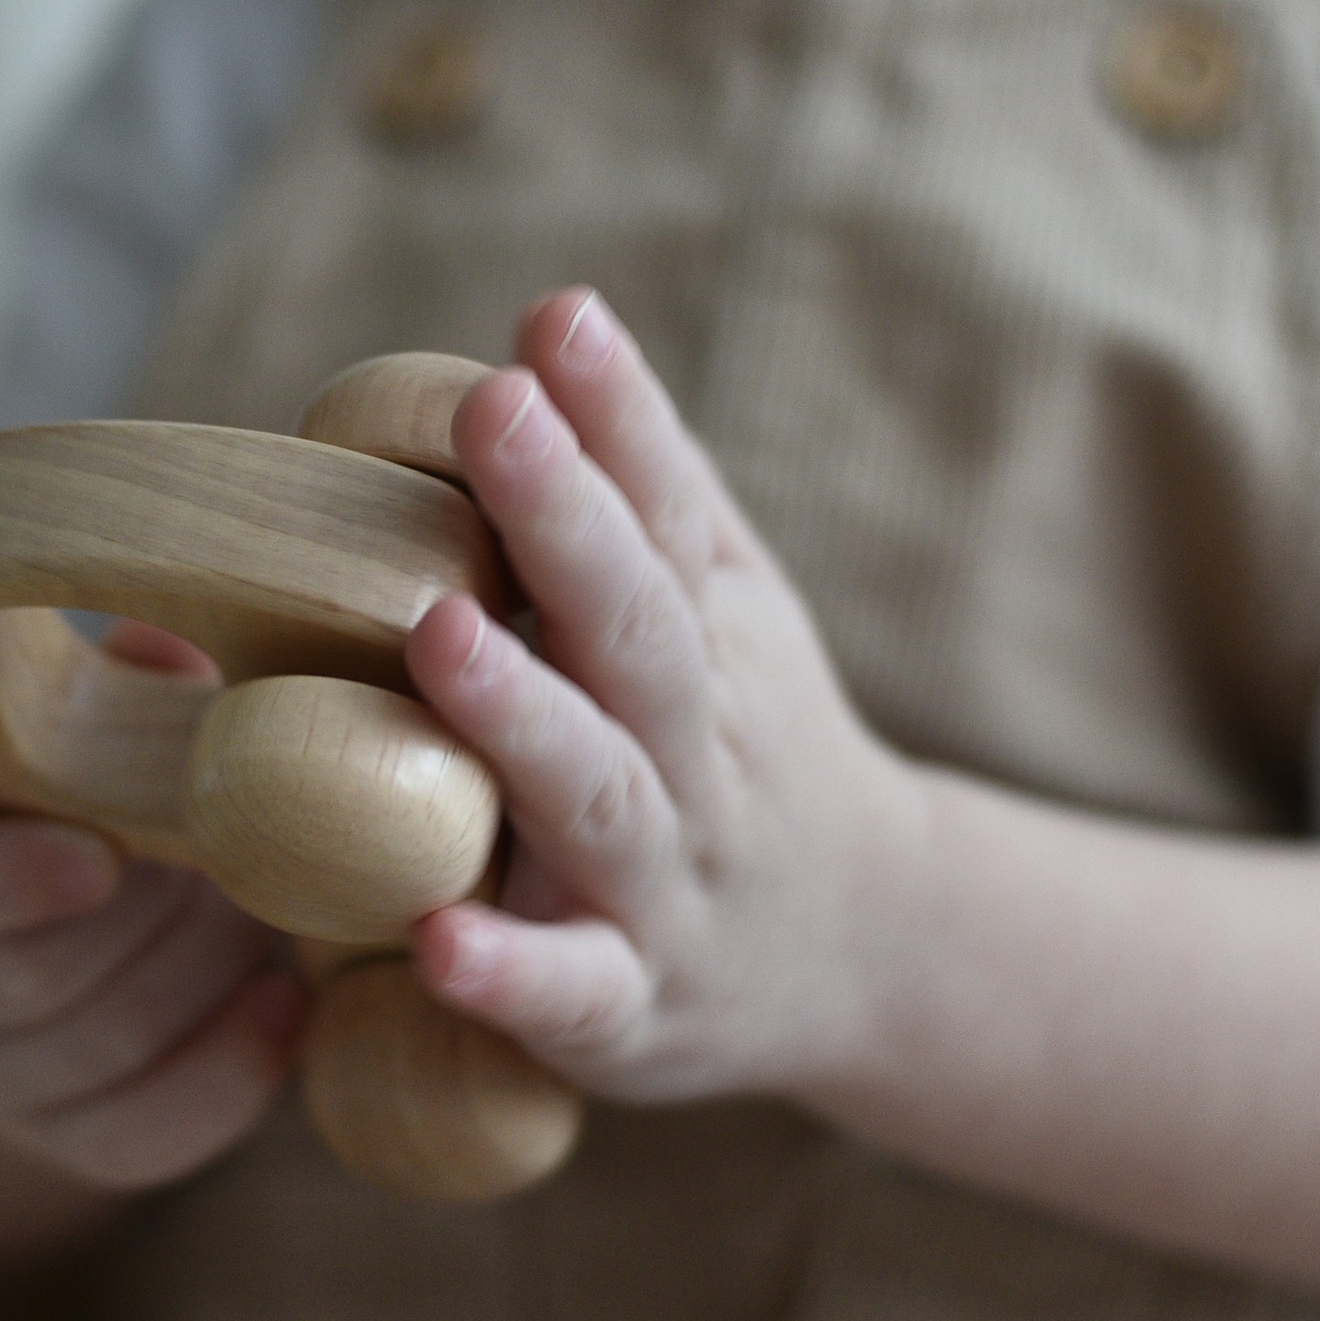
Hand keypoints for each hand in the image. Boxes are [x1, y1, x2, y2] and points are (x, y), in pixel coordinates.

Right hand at [0, 631, 308, 1196]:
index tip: (98, 857)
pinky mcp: (56, 1136)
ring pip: (89, 1055)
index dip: (1, 876)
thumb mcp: (86, 711)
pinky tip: (282, 1009)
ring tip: (267, 917)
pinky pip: (131, 1140)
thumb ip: (128, 680)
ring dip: (199, 982)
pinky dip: (222, 1079)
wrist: (66, 909)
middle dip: (148, 920)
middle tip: (234, 859)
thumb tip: (173, 648)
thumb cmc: (89, 782)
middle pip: (20, 978)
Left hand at [403, 288, 925, 1108]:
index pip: (670, 514)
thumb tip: (555, 314)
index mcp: (714, 641)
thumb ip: (650, 481)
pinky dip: (513, 973)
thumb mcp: (730, 609)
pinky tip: (438, 945)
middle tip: (496, 413)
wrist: (881, 949)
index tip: (554, 320)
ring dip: (522, 716)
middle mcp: (698, 751)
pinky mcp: (633, 1006)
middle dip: (566, 520)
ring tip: (441, 636)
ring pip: (601, 795)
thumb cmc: (752, 744)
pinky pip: (575, 993)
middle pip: (638, 629)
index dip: (617, 416)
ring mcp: (668, 881)